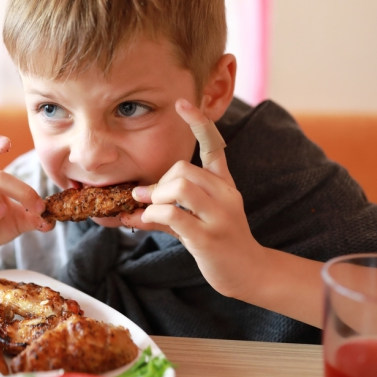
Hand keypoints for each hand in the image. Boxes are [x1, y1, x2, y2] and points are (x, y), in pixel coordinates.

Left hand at [120, 98, 266, 299]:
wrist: (249, 273)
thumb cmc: (217, 243)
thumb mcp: (192, 220)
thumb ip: (163, 211)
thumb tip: (126, 209)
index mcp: (223, 184)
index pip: (215, 145)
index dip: (199, 123)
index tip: (182, 103)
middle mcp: (225, 195)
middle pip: (183, 168)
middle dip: (158, 183)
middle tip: (147, 199)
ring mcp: (220, 216)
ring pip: (179, 187)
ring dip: (155, 198)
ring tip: (148, 210)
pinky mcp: (209, 237)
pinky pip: (172, 215)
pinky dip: (152, 215)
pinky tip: (147, 221)